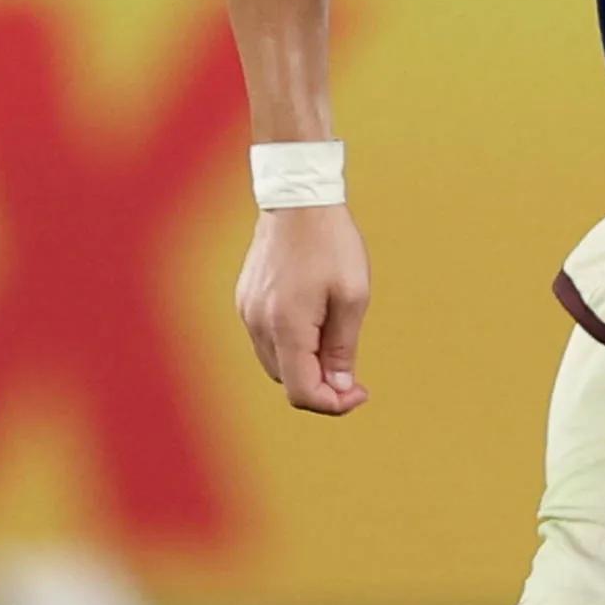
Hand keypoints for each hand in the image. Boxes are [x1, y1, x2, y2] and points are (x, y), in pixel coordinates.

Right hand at [236, 203, 369, 414]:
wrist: (299, 200)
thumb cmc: (331, 243)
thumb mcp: (352, 297)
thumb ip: (343, 347)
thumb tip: (339, 387)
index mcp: (287, 327)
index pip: (302, 392)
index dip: (333, 404)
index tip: (359, 392)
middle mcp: (259, 325)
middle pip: (287, 381)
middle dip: (320, 385)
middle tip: (351, 370)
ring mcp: (248, 311)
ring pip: (275, 362)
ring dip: (305, 364)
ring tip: (334, 339)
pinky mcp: (246, 300)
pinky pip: (266, 339)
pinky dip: (290, 344)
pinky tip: (314, 321)